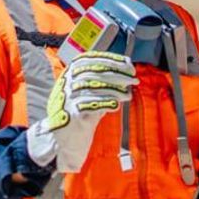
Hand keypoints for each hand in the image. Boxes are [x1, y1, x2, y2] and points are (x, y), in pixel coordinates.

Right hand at [27, 51, 137, 172]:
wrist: (66, 139)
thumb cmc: (82, 112)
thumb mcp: (92, 92)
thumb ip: (105, 81)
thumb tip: (127, 70)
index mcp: (69, 73)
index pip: (90, 59)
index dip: (110, 59)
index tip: (128, 63)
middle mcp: (65, 82)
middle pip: (93, 72)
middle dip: (117, 74)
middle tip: (133, 79)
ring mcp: (66, 98)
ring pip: (92, 87)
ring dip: (114, 90)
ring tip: (128, 94)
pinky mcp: (69, 114)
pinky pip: (90, 105)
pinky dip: (106, 103)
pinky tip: (116, 105)